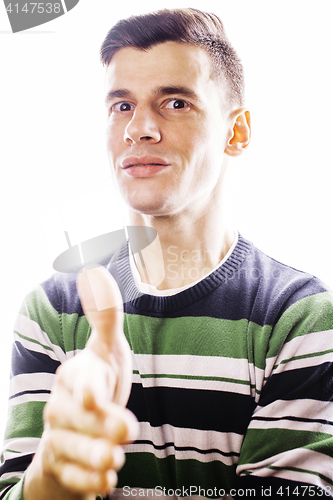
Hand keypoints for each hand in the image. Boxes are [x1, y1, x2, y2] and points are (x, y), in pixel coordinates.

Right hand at [24, 266, 137, 499]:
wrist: (75, 428)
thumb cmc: (95, 384)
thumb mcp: (106, 350)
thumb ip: (105, 317)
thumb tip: (94, 271)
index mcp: (74, 376)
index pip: (79, 383)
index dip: (88, 392)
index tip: (96, 398)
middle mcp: (60, 406)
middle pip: (74, 418)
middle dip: (99, 427)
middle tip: (127, 433)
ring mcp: (58, 437)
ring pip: (70, 449)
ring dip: (93, 457)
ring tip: (115, 463)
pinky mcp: (61, 465)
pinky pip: (70, 477)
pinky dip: (87, 482)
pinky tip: (105, 484)